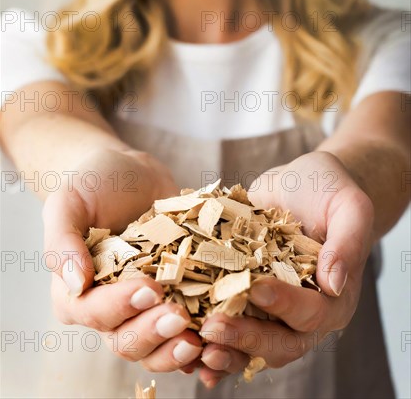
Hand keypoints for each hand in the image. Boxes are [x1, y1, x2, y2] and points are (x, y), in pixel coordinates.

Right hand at [42, 148, 201, 369]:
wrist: (130, 175)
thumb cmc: (93, 186)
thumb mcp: (68, 203)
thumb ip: (62, 242)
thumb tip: (76, 284)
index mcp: (77, 293)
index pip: (94, 312)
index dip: (121, 306)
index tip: (149, 288)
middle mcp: (111, 309)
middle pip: (127, 340)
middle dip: (153, 332)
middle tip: (179, 316)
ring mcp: (145, 308)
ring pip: (157, 347)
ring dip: (176, 350)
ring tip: (201, 338)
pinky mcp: (176, 299)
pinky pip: (185, 332)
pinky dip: (202, 343)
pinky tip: (219, 340)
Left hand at [199, 151, 374, 387]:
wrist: (302, 185)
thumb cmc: (329, 192)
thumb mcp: (349, 206)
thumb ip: (346, 242)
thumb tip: (333, 284)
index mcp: (334, 297)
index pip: (311, 312)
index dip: (284, 304)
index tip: (255, 289)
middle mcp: (303, 313)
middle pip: (279, 342)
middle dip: (245, 338)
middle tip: (213, 328)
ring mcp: (272, 310)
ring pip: (251, 345)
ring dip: (223, 350)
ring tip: (194, 347)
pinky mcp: (246, 299)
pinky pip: (230, 326)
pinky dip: (210, 339)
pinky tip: (185, 341)